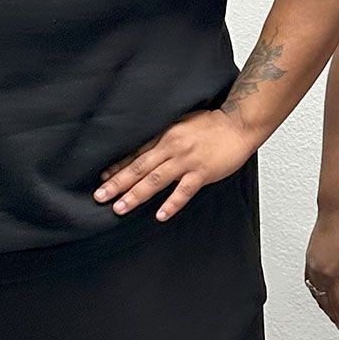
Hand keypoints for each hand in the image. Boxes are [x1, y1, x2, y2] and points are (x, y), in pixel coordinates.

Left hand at [95, 108, 256, 220]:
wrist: (238, 124)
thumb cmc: (212, 125)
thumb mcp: (182, 125)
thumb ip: (165, 139)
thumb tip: (147, 153)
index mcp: (165, 136)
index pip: (137, 154)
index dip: (119, 168)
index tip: (103, 179)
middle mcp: (172, 148)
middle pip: (140, 168)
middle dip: (118, 183)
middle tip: (100, 196)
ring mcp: (187, 161)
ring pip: (156, 180)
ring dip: (136, 194)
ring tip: (120, 208)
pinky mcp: (202, 172)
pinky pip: (184, 190)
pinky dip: (171, 203)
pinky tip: (160, 215)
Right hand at [305, 207, 338, 333]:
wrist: (334, 212)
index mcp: (330, 273)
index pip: (337, 303)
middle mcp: (317, 271)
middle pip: (324, 301)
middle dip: (333, 315)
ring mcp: (311, 265)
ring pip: (315, 293)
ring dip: (323, 305)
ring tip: (332, 314)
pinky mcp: (309, 259)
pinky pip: (310, 282)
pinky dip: (316, 292)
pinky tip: (320, 294)